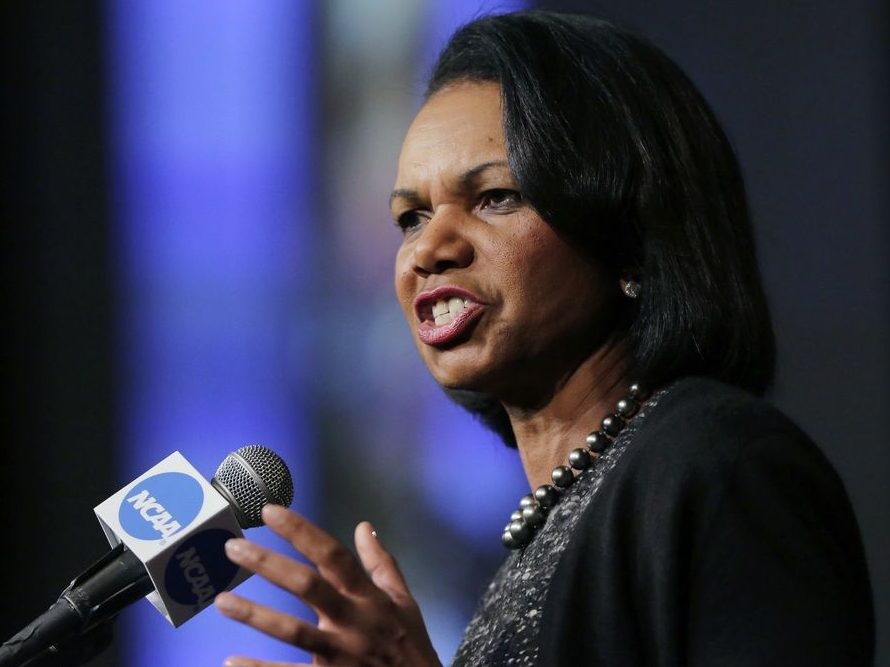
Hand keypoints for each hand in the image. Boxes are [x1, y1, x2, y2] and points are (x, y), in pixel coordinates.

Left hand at [214, 505, 441, 666]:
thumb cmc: (410, 646)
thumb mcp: (404, 601)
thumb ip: (382, 564)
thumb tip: (364, 526)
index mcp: (369, 597)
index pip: (333, 555)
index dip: (301, 532)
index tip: (270, 512)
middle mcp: (353, 622)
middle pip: (307, 586)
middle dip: (269, 564)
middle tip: (233, 548)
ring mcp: (339, 655)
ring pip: (292, 632)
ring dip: (254, 615)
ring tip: (220, 601)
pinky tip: (231, 660)